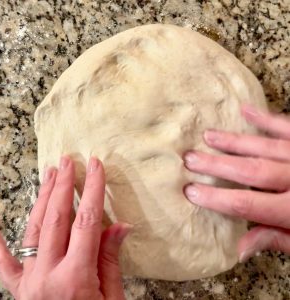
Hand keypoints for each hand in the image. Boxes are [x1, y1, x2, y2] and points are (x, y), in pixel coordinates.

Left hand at [0, 157, 129, 299]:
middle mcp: (47, 276)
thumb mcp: (113, 299)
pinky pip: (3, 264)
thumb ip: (110, 260)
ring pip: (33, 230)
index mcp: (75, 278)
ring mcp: (29, 282)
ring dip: (42, 199)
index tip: (96, 167)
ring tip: (49, 175)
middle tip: (67, 161)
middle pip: (55, 219)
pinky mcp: (19, 289)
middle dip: (63, 186)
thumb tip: (120, 226)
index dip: (92, 190)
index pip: (87, 221)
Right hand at [184, 104, 289, 261]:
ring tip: (208, 136)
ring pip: (266, 146)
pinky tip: (247, 110)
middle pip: (252, 170)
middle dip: (217, 165)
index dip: (217, 199)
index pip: (248, 204)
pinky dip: (267, 119)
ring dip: (234, 141)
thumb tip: (238, 247)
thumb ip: (276, 239)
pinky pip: (288, 127)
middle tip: (189, 158)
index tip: (190, 192)